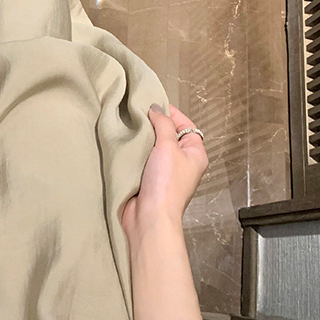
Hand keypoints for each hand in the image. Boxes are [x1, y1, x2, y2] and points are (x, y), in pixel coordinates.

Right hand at [121, 104, 208, 245]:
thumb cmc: (165, 184)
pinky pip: (142, 159)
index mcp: (195, 154)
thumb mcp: (168, 146)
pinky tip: (124, 143)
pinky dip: (134, 152)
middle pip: (168, 134)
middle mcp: (182, 162)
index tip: (152, 103)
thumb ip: (163, 124)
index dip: (170, 113)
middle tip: (136, 113)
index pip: (186, 125)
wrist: (149, 217)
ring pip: (153, 146)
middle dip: (153, 124)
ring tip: (128, 126)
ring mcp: (165, 171)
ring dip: (142, 138)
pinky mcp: (148, 179)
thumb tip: (156, 108)